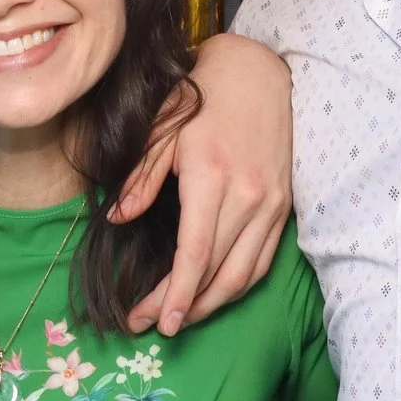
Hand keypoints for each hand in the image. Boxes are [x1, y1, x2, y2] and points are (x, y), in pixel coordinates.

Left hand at [113, 31, 292, 335]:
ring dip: (212, 304)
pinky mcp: (284, 207)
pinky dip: (238, 284)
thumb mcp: (161, 128)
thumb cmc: (202, 97)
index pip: (196, 253)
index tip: (156, 322)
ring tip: (181, 319)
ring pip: (244, 274)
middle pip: (217, 272)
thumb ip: (141, 177)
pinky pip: (263, 260)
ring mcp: (272, 204)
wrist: (257, 73)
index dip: (176, 294)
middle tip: (154, 327)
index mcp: (211, 177)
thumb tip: (116, 218)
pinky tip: (214, 295)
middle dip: (185, 307)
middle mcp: (248, 196)